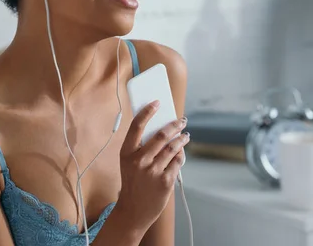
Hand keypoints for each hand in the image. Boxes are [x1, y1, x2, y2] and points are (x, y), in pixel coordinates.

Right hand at [117, 100, 188, 232]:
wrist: (133, 211)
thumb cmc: (132, 182)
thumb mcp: (129, 163)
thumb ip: (141, 147)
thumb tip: (162, 127)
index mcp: (126, 153)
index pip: (136, 126)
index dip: (147, 111)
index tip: (157, 102)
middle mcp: (139, 161)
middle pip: (161, 135)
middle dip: (175, 125)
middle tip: (181, 120)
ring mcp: (152, 171)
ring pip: (173, 147)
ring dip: (182, 138)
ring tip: (185, 135)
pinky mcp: (165, 181)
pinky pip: (178, 161)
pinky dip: (181, 154)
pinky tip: (181, 151)